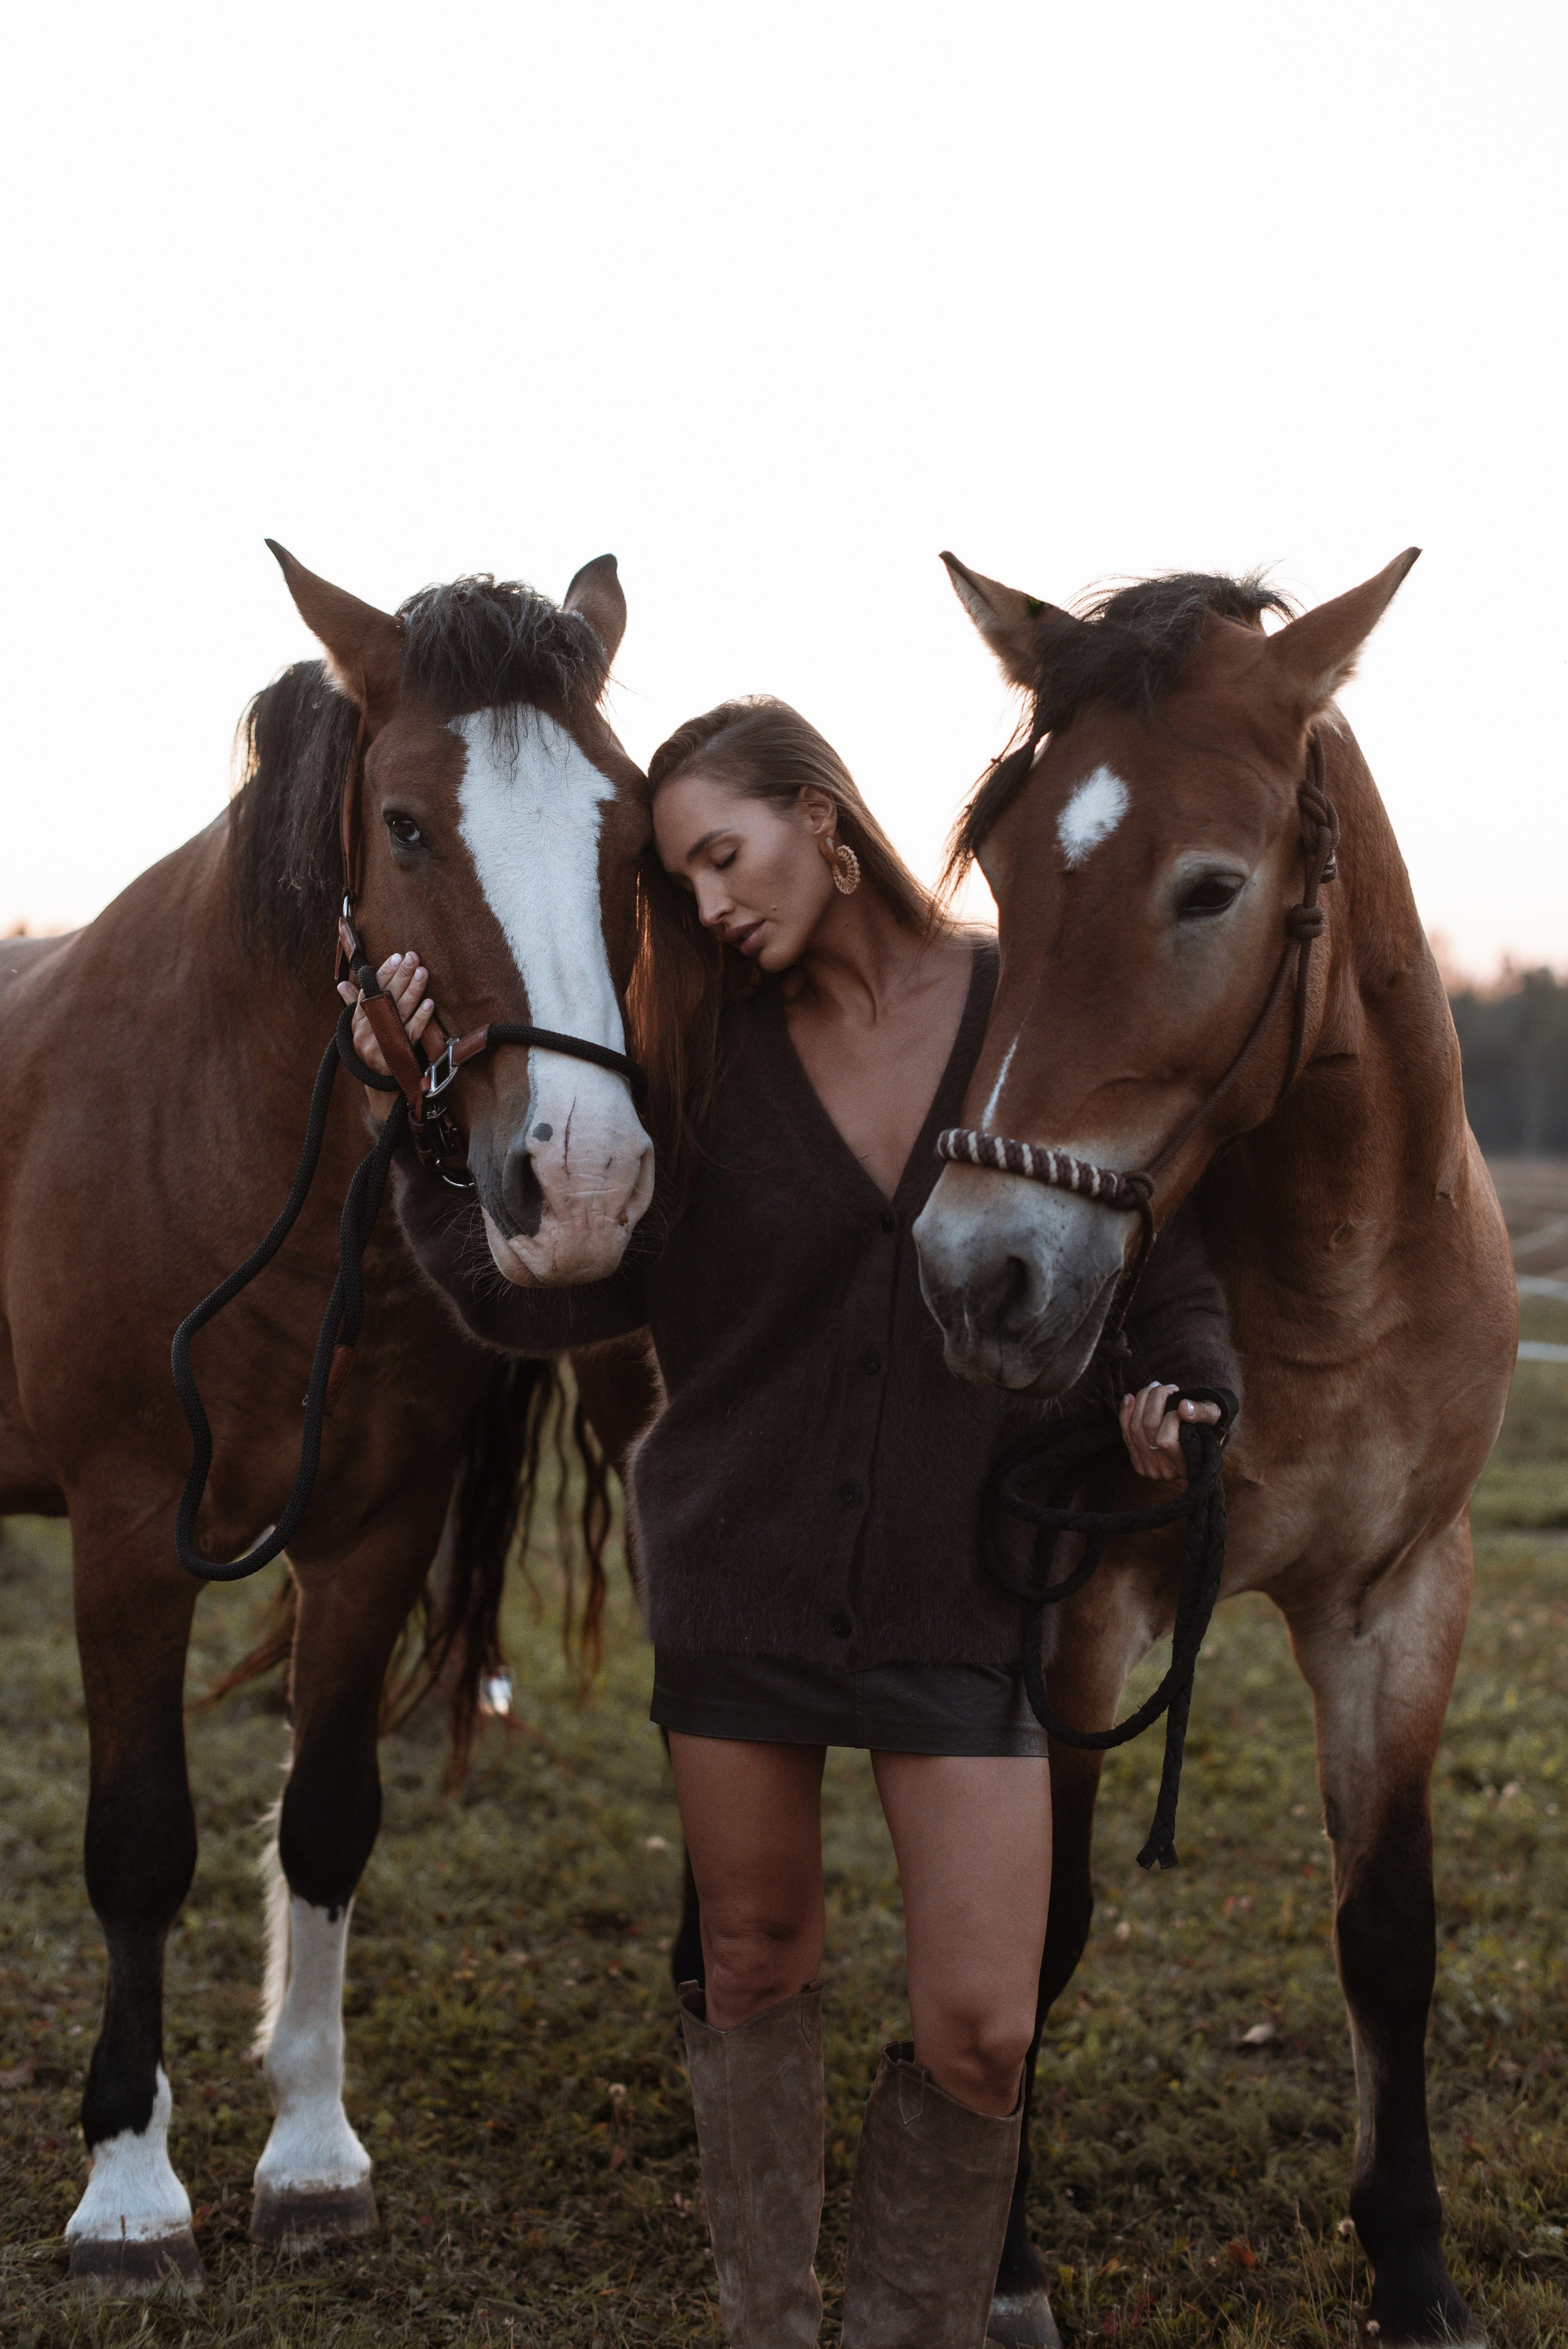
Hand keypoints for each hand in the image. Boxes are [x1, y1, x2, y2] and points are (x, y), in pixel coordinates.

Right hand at [335, 951, 433, 1079]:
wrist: (375, 1080)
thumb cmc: (370, 1045)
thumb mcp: (359, 1025)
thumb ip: (354, 1003)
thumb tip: (342, 984)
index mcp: (358, 1018)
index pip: (370, 990)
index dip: (384, 973)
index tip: (396, 957)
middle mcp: (368, 1028)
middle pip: (386, 997)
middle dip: (401, 975)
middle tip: (413, 958)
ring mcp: (383, 1040)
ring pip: (400, 1011)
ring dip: (413, 991)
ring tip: (423, 973)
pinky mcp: (399, 1052)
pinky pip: (411, 1032)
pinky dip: (421, 1018)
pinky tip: (429, 1003)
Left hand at [1118, 1381, 1222, 1481]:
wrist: (1202, 1447)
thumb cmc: (1210, 1428)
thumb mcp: (1215, 1418)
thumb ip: (1202, 1412)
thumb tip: (1183, 1406)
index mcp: (1187, 1465)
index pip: (1165, 1440)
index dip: (1170, 1416)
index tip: (1180, 1398)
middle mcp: (1166, 1472)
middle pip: (1148, 1428)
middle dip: (1153, 1399)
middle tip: (1163, 1386)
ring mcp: (1150, 1469)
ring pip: (1134, 1428)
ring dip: (1140, 1402)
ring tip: (1152, 1388)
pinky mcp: (1138, 1464)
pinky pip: (1126, 1435)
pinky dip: (1125, 1413)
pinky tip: (1130, 1397)